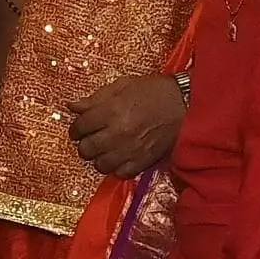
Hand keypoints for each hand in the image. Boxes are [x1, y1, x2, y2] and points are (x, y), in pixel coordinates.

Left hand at [62, 71, 186, 177]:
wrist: (187, 105)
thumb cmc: (155, 91)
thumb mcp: (123, 86)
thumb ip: (95, 98)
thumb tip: (72, 106)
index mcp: (111, 112)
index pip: (81, 127)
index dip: (76, 128)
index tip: (78, 128)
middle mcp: (117, 133)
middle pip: (86, 149)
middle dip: (84, 143)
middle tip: (89, 138)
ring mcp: (130, 150)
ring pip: (100, 164)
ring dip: (98, 157)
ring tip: (104, 149)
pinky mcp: (143, 161)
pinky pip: (120, 173)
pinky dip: (116, 167)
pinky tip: (119, 157)